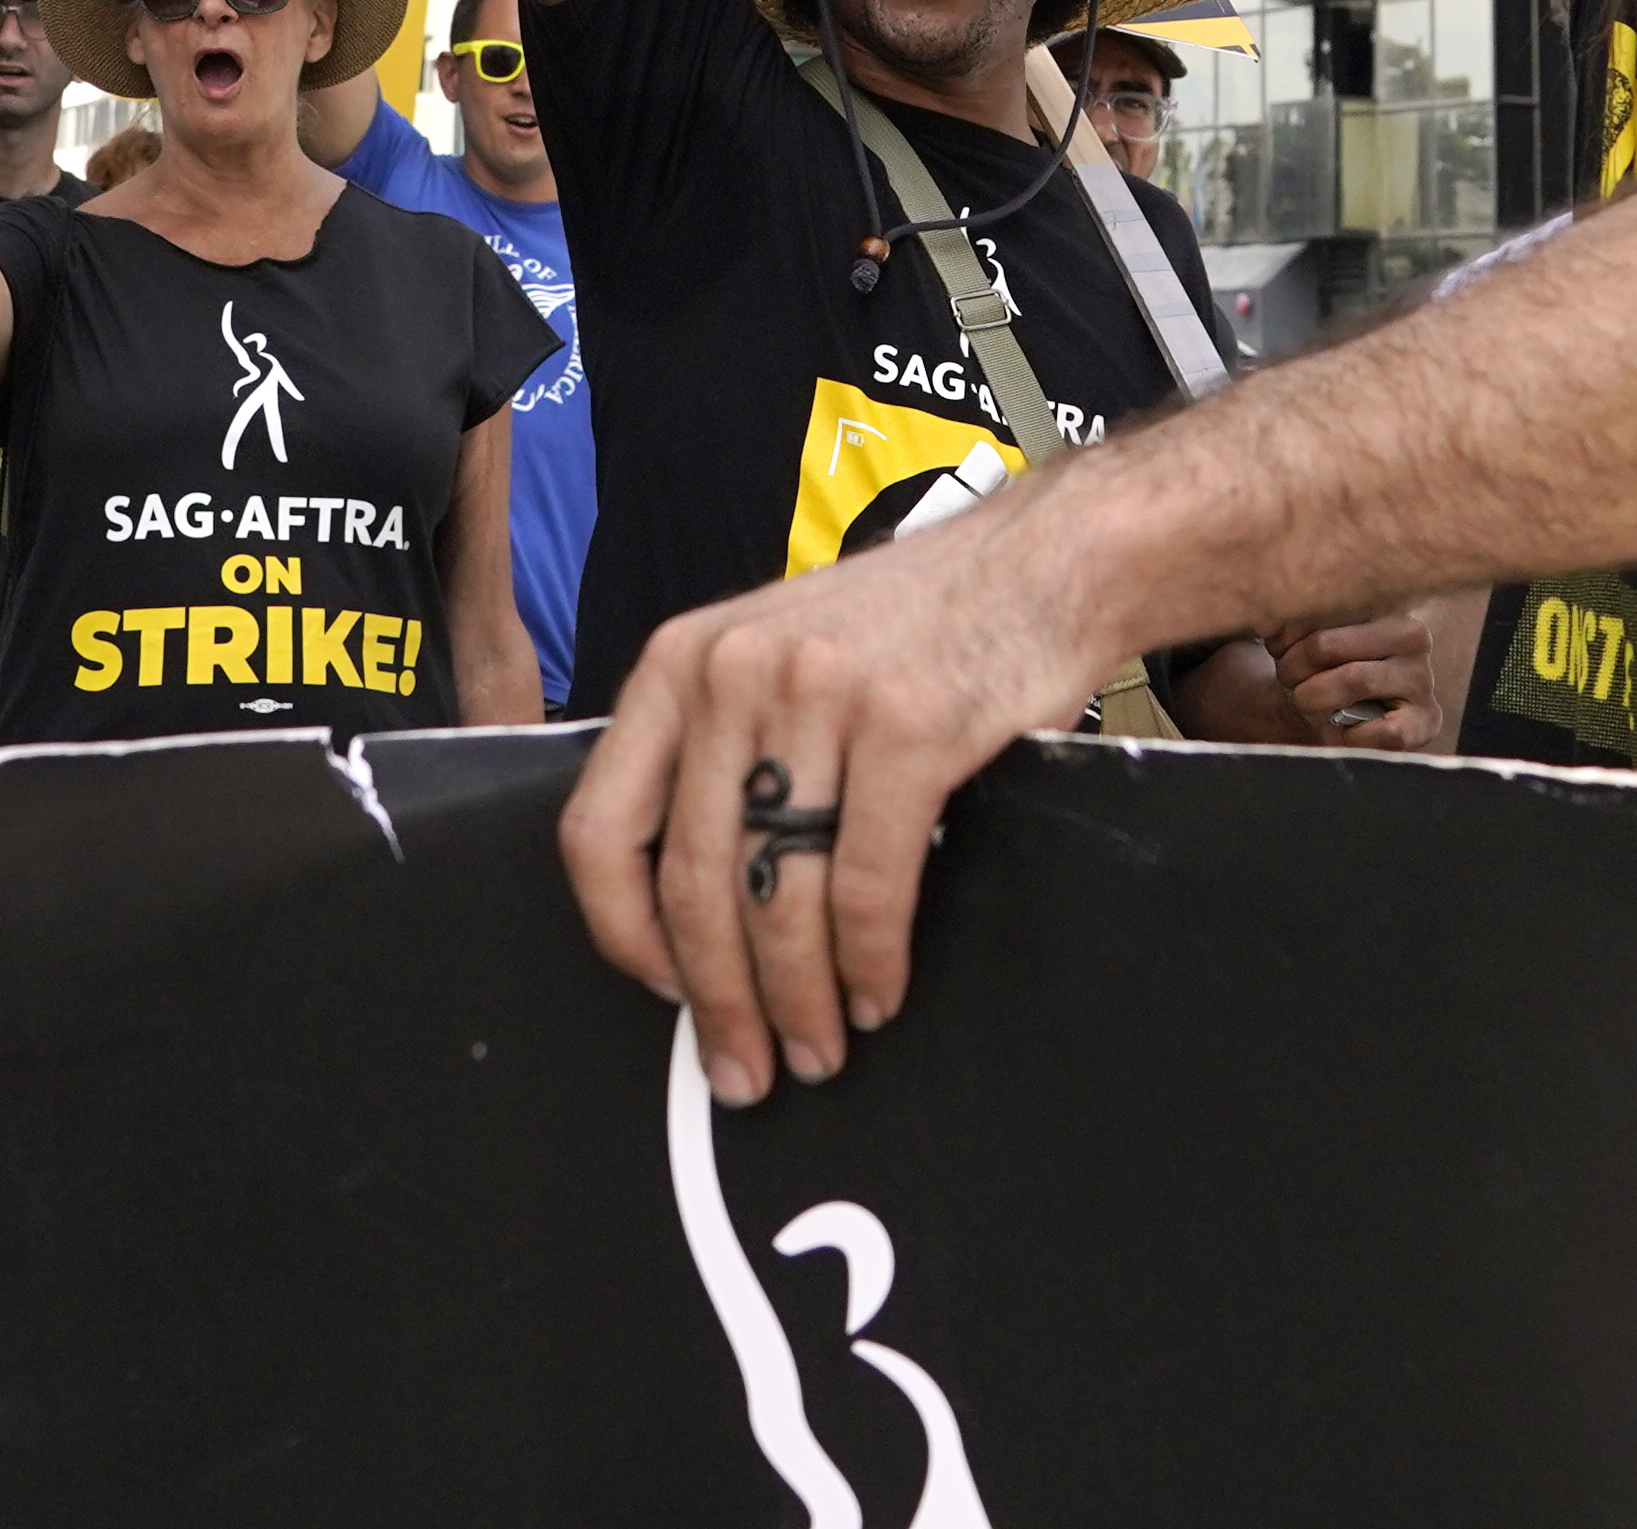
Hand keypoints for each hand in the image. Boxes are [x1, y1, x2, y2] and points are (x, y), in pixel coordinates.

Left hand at [562, 488, 1121, 1103]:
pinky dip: (870, 961)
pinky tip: (878, 994)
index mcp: (678, 663)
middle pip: (695, 879)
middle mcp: (731, 672)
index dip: (622, 933)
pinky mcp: (905, 724)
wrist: (1036, 565)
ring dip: (797, 1000)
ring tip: (819, 1049)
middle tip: (746, 1071)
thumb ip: (723, 759)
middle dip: (720, 1001)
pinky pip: (865, 883)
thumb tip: (694, 929)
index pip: (600, 826)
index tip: (662, 993)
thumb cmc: (905, 635)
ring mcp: (817, 694)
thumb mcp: (774, 663)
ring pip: (777, 894)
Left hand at [1263, 615, 1444, 752]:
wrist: (1333, 714)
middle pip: (1325, 645)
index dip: (1286, 632)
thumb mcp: (1303, 633)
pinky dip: (1351, 736)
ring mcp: (1422, 678)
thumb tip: (1268, 617)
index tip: (1274, 646)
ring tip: (1304, 700)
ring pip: (1352, 681)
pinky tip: (1343, 729)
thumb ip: (1291, 617)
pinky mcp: (1427, 720)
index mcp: (1382, 600)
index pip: (1322, 604)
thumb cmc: (1317, 667)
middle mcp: (1413, 634)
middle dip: (1292, 668)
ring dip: (1312, 698)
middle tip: (1286, 678)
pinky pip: (1384, 731)